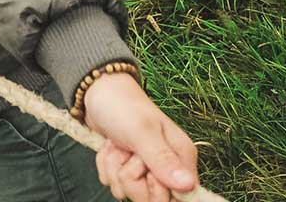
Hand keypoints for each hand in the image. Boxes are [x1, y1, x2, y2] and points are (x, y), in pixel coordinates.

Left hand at [84, 73, 198, 201]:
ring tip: (118, 145)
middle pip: (150, 198)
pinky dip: (106, 166)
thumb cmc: (123, 107)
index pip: (178, 196)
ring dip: (114, 168)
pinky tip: (110, 147)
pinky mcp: (127, 169)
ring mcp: (146, 169)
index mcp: (182, 157)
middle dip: (130, 177)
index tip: (146, 168)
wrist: (97, 93)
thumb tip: (188, 186)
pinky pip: (115, 184)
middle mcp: (168, 167)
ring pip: (128, 191)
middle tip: (128, 150)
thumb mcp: (142, 132)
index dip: (157, 188)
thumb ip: (162, 159)